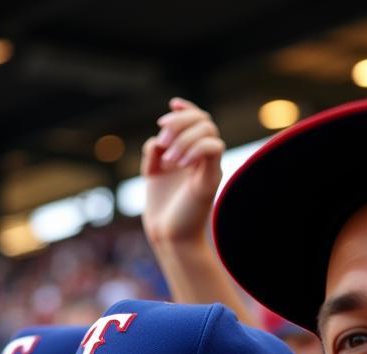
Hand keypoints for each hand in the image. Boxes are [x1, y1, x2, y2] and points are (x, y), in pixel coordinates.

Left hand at [141, 98, 223, 246]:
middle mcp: (205, 158)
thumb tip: (159, 140)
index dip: (187, 108)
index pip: (198, 119)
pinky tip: (178, 164)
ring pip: (208, 131)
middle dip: (180, 123)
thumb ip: (155, 150)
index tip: (172, 104)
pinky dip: (195, 148)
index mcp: (193, 153)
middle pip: (203, 120)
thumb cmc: (162, 206)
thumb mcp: (152, 170)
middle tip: (161, 142)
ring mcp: (210, 168)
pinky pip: (213, 149)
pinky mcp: (211, 180)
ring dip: (184, 137)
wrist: (168, 235)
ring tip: (167, 159)